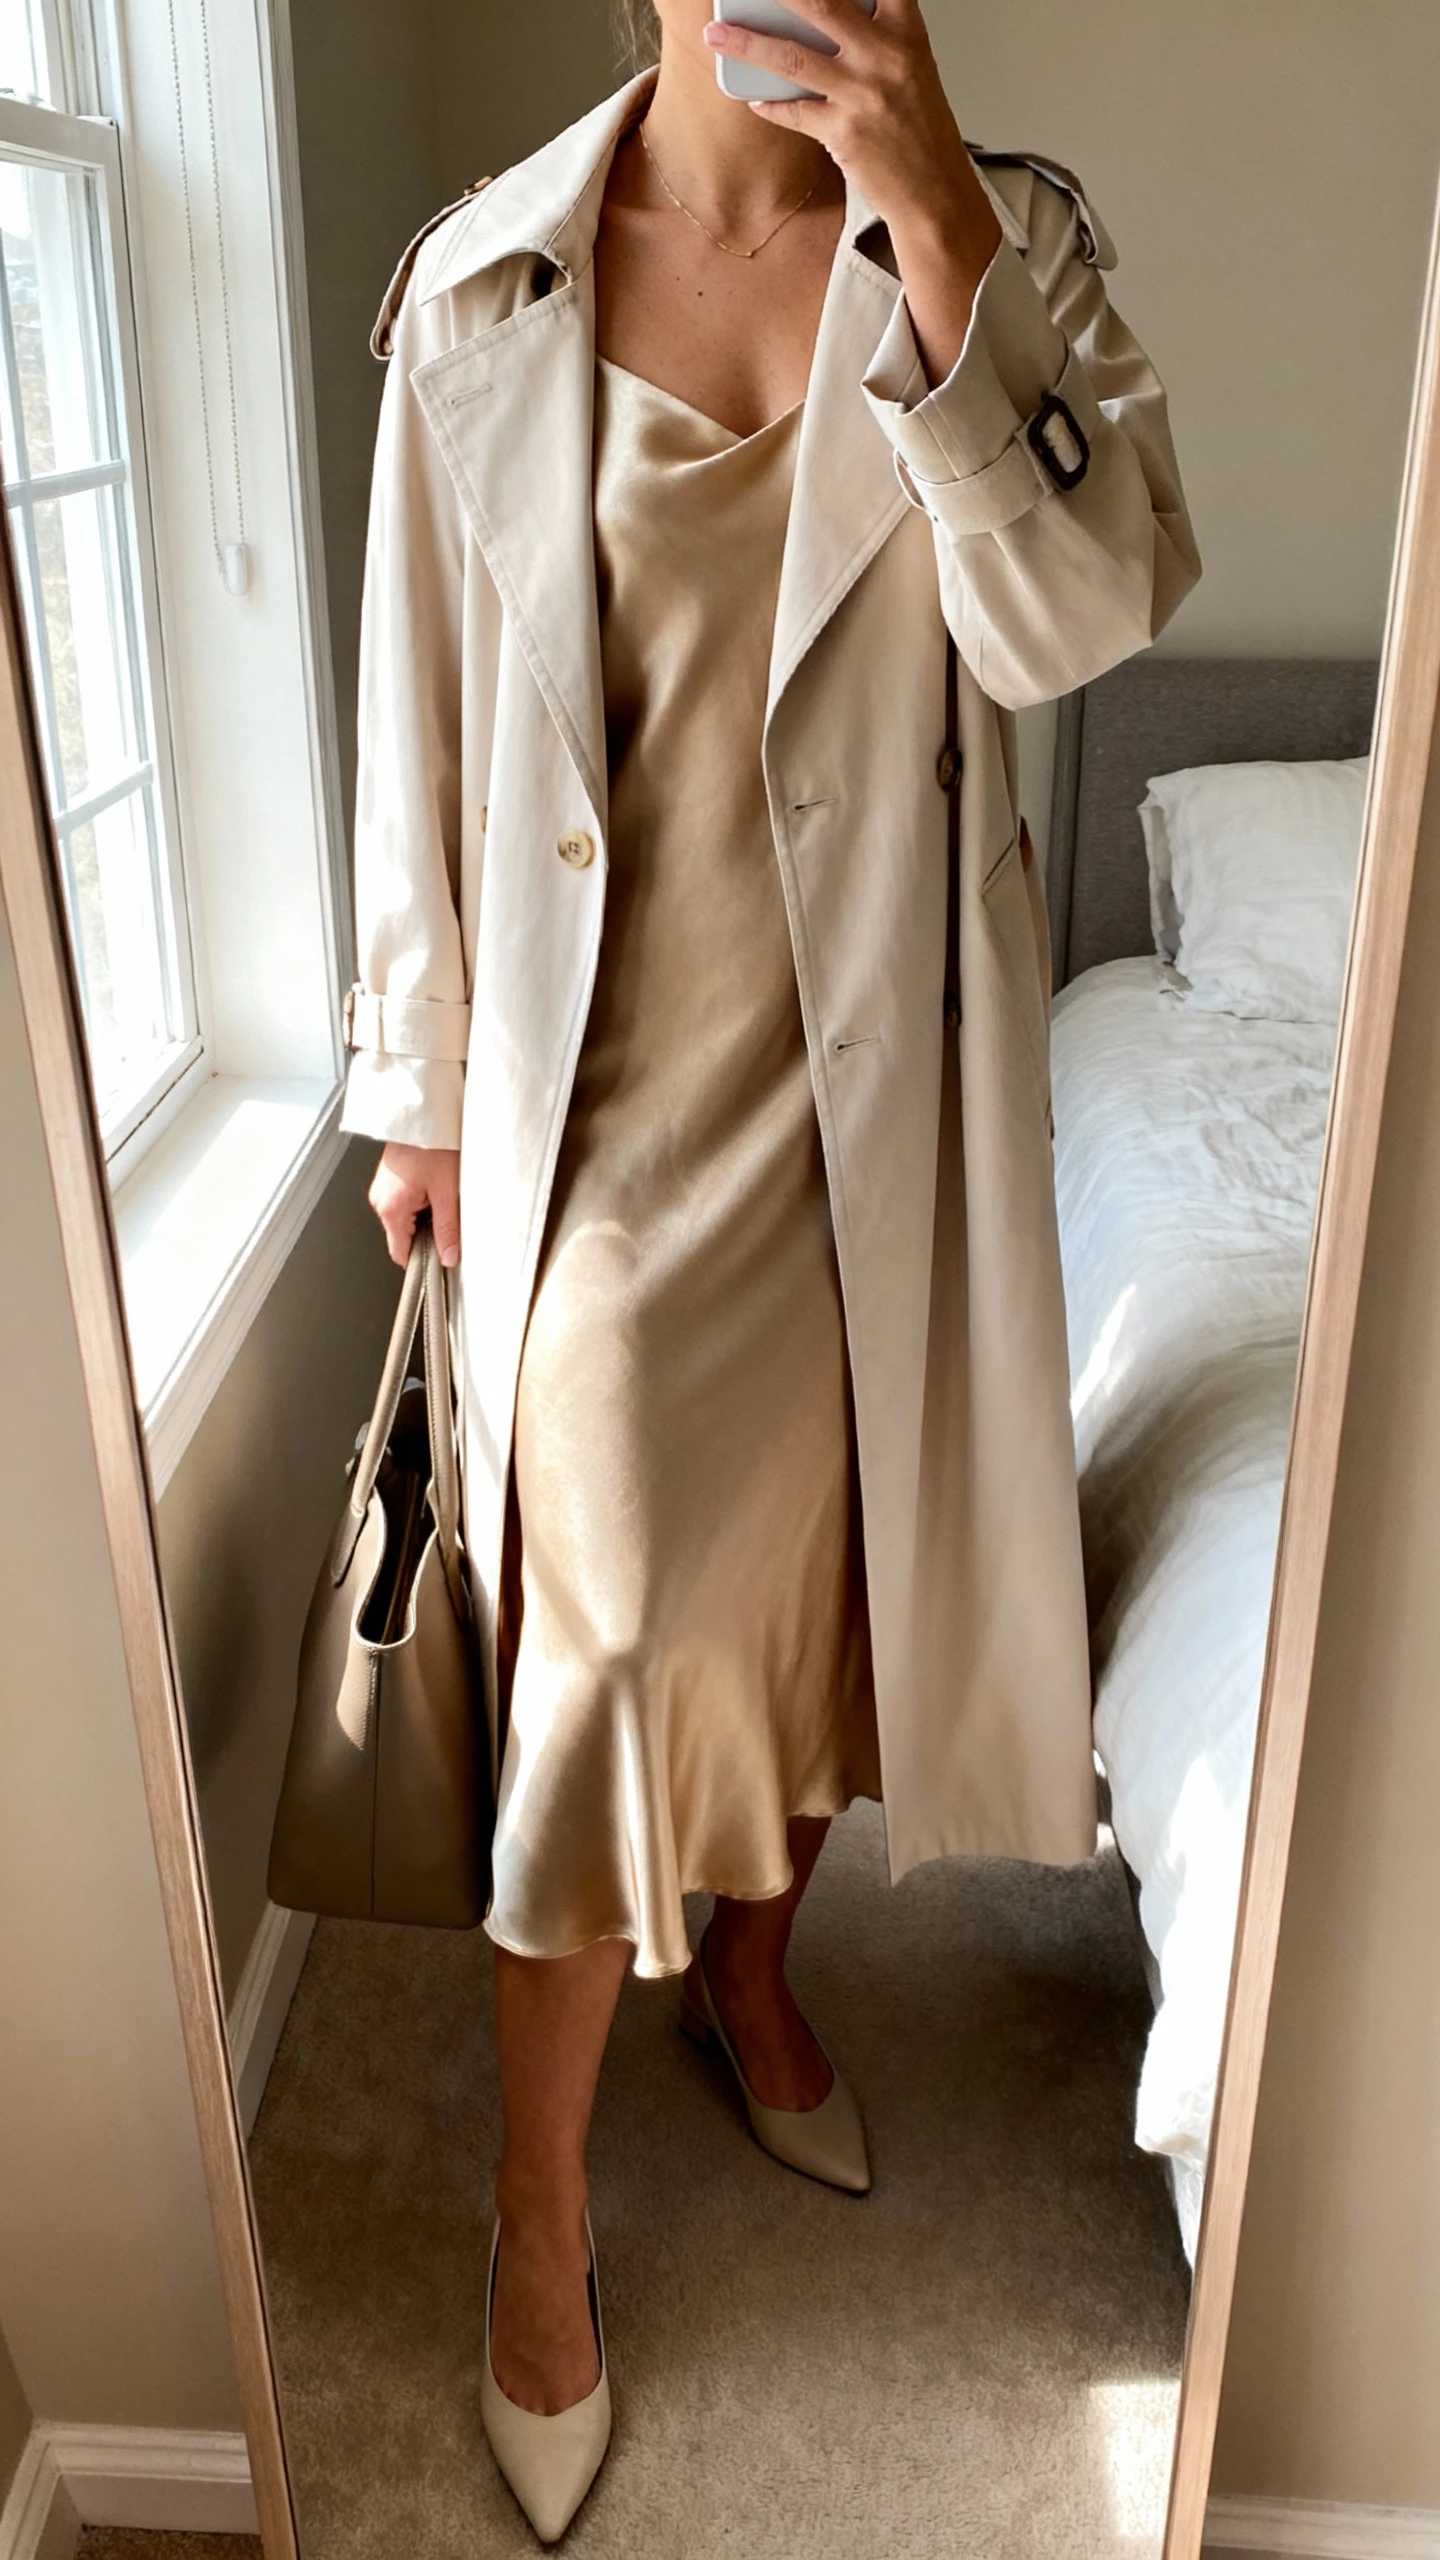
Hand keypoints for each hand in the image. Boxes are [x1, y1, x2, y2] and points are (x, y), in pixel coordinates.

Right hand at [369, 1143, 461, 1268]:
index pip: (400, 1253)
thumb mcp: (447, 1191)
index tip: (442, 1260)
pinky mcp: (390, 1176)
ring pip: (406, 1217)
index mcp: (390, 1208)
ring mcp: (383, 1187)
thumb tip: (449, 1255)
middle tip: (452, 1220)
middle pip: (404, 1235)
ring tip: (445, 1196)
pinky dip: (421, 1199)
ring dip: (426, 1214)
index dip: (422, 1261)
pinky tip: (437, 1186)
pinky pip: (405, 1200)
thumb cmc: (433, 1143)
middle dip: (428, 1233)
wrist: (423, 1110)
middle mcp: (381, 1199)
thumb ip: (448, 1228)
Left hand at [704, 0, 1000, 380]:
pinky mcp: (845, 134)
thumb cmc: (920, 130)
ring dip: (747, 44)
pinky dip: (770, 105)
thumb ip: (874, 35)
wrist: (935, 193)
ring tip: (716, 36)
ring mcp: (864, 96)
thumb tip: (818, 16)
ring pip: (792, 58)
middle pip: (821, 3)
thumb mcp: (910, 67)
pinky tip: (754, 98)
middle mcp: (886, 57)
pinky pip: (794, 112)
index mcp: (906, 32)